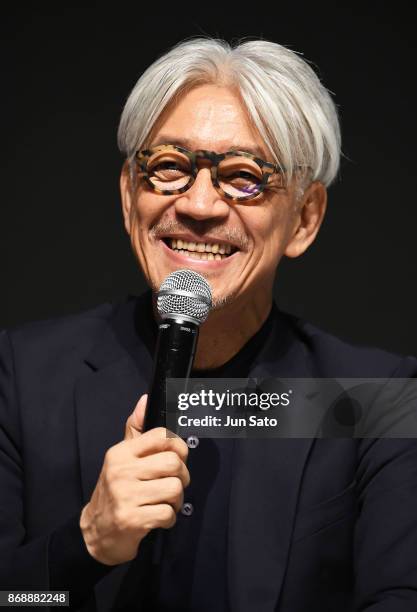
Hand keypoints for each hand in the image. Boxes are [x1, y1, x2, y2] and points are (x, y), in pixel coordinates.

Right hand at [79, 394, 189, 564]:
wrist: (95, 533)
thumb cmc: (114, 491)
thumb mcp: (121, 458)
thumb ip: (135, 430)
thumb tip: (145, 400)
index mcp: (121, 453)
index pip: (161, 436)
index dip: (179, 446)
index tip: (179, 457)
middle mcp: (121, 471)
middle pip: (173, 463)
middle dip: (182, 476)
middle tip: (174, 484)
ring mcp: (125, 496)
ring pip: (175, 488)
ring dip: (177, 500)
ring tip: (166, 502)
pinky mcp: (132, 520)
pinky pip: (168, 514)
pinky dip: (169, 519)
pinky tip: (158, 518)